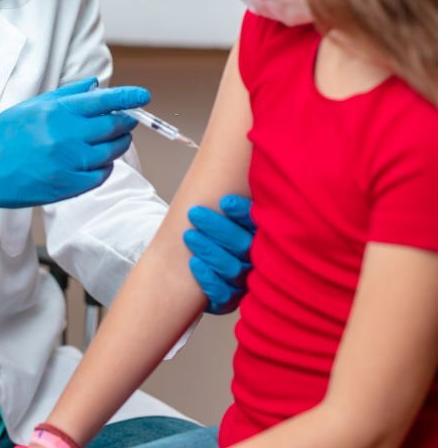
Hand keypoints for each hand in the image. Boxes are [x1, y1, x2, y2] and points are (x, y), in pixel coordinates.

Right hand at [0, 77, 149, 211]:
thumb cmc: (4, 134)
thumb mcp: (34, 105)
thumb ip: (68, 95)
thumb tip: (95, 85)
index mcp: (59, 111)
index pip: (105, 101)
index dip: (129, 98)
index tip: (144, 97)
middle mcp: (67, 135)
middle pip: (114, 127)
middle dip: (126, 122)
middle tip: (128, 121)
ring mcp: (68, 162)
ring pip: (111, 153)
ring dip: (118, 145)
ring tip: (114, 141)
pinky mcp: (66, 186)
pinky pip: (100, 176)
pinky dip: (105, 168)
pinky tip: (99, 163)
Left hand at [185, 194, 254, 313]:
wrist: (190, 266)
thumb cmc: (210, 233)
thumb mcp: (220, 211)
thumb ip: (226, 194)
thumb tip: (236, 148)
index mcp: (258, 235)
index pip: (256, 224)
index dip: (243, 213)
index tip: (224, 201)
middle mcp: (257, 259)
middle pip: (243, 246)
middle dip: (218, 229)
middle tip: (194, 214)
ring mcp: (245, 281)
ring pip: (233, 269)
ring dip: (210, 251)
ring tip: (188, 235)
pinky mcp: (230, 299)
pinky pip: (224, 295)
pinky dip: (208, 280)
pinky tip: (193, 264)